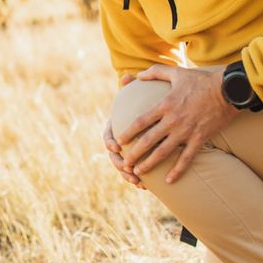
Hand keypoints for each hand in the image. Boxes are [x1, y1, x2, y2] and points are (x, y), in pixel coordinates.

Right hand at [103, 74, 144, 188]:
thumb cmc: (143, 106)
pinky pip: (133, 174)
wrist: (154, 119)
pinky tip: (144, 186)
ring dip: (127, 175)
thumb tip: (128, 76)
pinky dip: (137, 180)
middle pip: (113, 156)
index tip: (116, 146)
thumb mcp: (138, 96)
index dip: (110, 141)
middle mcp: (119, 143)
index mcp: (116, 128)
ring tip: (136, 180)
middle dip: (119, 163)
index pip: (108, 135)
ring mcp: (127, 154)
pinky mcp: (136, 162)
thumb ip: (132, 87)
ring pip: (122, 168)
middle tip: (126, 166)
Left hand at [117, 65, 240, 183]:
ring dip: (149, 164)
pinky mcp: (200, 138)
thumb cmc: (202, 80)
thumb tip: (137, 74)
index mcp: (165, 105)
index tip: (119, 141)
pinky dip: (177, 170)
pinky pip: (187, 158)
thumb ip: (155, 72)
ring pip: (163, 152)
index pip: (140, 121)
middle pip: (148, 141)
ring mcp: (186, 131)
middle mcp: (173, 120)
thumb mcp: (177, 72)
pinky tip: (169, 180)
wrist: (229, 89)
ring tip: (139, 173)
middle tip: (125, 163)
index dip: (128, 133)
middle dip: (134, 154)